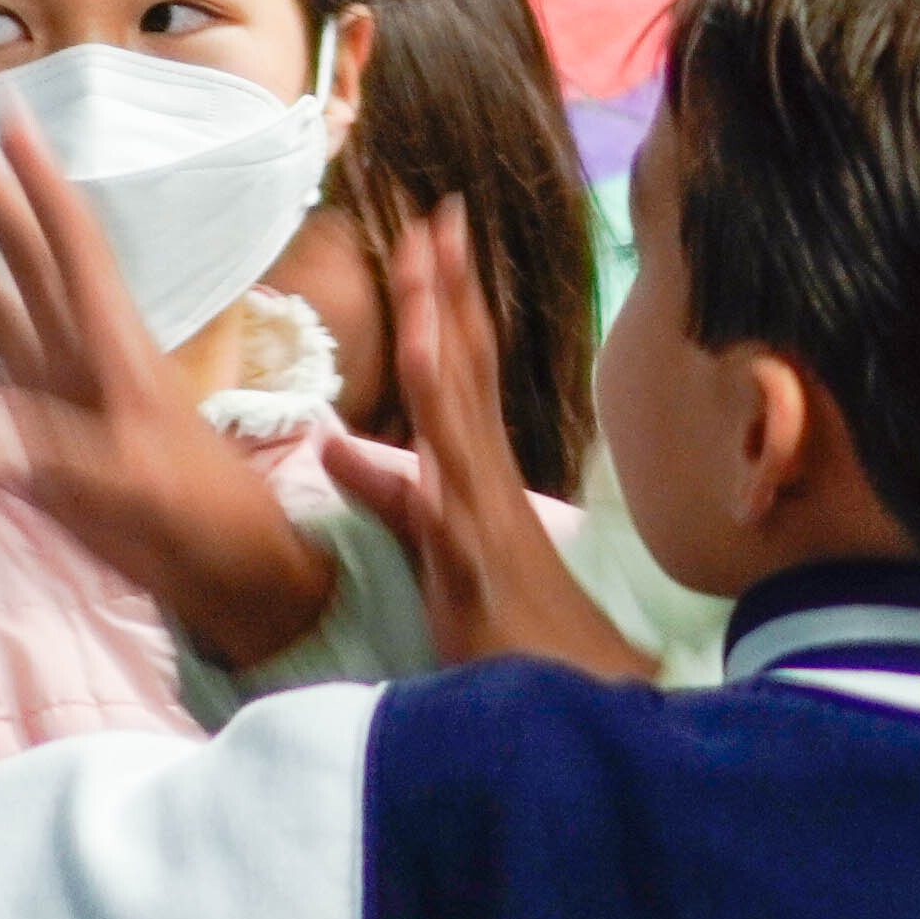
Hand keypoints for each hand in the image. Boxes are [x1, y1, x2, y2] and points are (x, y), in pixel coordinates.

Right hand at [0, 101, 338, 666]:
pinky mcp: (34, 426)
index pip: (69, 239)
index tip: (7, 110)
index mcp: (110, 342)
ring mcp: (52, 382)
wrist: (219, 565)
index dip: (37, 177)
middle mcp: (76, 347)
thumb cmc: (190, 514)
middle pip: (17, 243)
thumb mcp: (124, 480)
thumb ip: (48, 455)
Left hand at [317, 201, 648, 683]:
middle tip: (440, 207)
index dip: (446, 306)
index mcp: (477, 477)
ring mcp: (486, 499)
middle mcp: (486, 475)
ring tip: (432, 240)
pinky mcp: (478, 534)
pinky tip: (429, 339)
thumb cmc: (513, 646)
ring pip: (461, 389)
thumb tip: (340, 448)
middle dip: (451, 284)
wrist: (579, 711)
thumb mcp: (436, 557)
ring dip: (447, 312)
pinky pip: (453, 451)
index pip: (461, 374)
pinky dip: (444, 389)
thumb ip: (393, 499)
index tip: (432, 238)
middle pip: (468, 360)